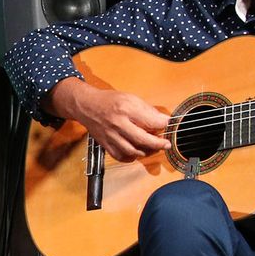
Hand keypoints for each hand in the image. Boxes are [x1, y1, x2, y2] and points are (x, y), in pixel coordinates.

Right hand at [53, 79, 169, 162]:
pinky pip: (121, 156)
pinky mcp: (106, 144)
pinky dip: (131, 157)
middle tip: (166, 144)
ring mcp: (111, 136)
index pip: (150, 121)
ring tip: (153, 148)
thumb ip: (146, 109)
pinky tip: (137, 152)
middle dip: (158, 143)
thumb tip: (162, 120)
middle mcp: (118, 123)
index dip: (163, 124)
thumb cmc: (109, 101)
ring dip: (146, 151)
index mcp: (126, 109)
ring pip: (133, 151)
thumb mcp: (130, 98)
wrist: (87, 106)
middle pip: (142, 139)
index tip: (167, 124)